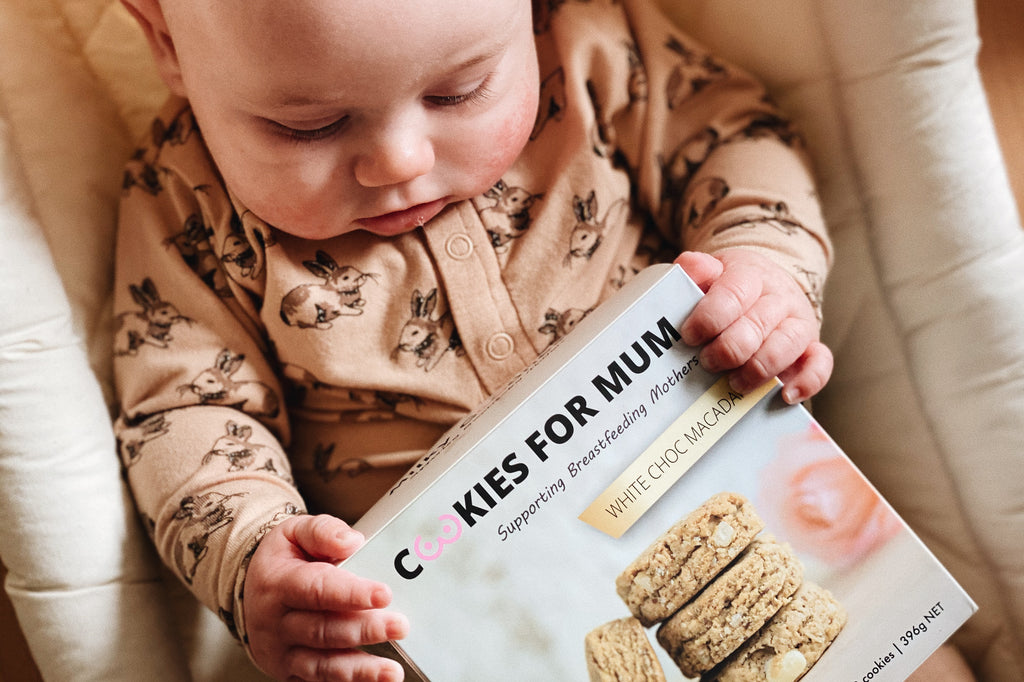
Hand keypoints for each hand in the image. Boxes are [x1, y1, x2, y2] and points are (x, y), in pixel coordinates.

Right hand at [243, 514, 408, 680]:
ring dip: (359, 669)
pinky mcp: (289, 671)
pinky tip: (373, 680)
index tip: (384, 594)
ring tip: (391, 670)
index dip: (352, 594)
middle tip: (400, 626)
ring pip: (322, 664)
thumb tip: (352, 541)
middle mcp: (276, 622)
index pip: (317, 590)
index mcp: (278, 584)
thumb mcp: (294, 532)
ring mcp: (281, 652)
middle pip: (324, 630)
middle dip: (365, 630)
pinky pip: (318, 681)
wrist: (249, 591)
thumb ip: (323, 531)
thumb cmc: (280, 561)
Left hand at [675, 249, 832, 403]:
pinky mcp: (813, 347)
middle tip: (707, 363)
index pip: (733, 293)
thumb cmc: (730, 288)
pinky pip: (820, 364)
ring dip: (757, 369)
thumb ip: (696, 270)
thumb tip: (689, 267)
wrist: (767, 286)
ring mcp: (799, 322)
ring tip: (734, 382)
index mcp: (751, 275)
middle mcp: (779, 297)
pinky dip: (806, 381)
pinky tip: (785, 395)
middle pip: (756, 324)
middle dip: (728, 350)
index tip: (690, 336)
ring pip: (785, 345)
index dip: (710, 318)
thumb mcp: (712, 272)